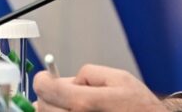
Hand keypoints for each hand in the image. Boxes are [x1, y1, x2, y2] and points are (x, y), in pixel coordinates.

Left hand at [33, 64, 181, 111]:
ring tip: (74, 105)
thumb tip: (70, 80)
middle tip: (63, 93)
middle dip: (49, 95)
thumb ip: (89, 73)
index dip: (43, 79)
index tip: (46, 78)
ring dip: (55, 108)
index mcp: (86, 102)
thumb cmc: (139, 106)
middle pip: (43, 105)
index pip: (46, 88)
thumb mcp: (119, 78)